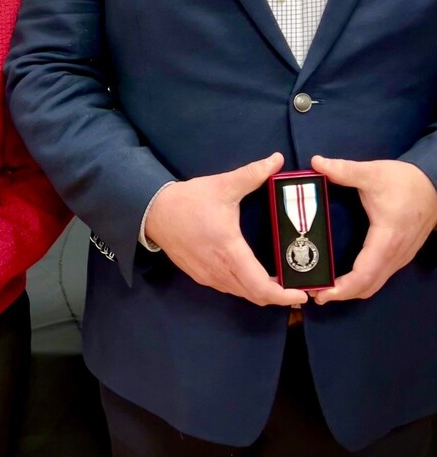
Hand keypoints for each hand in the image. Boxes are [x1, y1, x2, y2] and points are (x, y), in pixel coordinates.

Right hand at [145, 152, 306, 306]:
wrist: (154, 212)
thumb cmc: (189, 200)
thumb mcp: (223, 185)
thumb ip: (252, 174)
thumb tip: (277, 159)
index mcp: (229, 251)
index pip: (260, 286)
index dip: (283, 295)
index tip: (302, 292)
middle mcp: (220, 270)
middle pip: (255, 296)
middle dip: (278, 296)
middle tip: (297, 286)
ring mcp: (208, 276)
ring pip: (242, 294)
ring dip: (261, 292)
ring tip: (280, 281)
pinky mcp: (200, 276)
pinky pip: (229, 289)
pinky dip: (246, 287)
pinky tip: (254, 274)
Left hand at [311, 155, 436, 302]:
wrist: (434, 185)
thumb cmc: (405, 182)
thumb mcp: (373, 173)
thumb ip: (344, 170)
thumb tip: (316, 162)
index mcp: (386, 239)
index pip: (364, 274)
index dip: (342, 288)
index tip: (321, 292)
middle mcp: (394, 255)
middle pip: (368, 286)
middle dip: (341, 294)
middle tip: (315, 294)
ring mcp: (399, 258)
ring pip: (375, 284)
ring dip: (351, 291)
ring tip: (326, 289)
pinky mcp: (400, 255)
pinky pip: (379, 277)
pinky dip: (362, 283)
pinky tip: (345, 278)